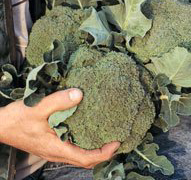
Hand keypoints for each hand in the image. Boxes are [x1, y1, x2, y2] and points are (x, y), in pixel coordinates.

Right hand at [0, 89, 119, 167]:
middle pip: (84, 159)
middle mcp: (56, 152)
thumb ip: (58, 101)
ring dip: (93, 148)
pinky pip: (71, 147)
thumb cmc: (16, 120)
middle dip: (102, 153)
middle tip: (115, 139)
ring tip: (106, 135)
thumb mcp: (37, 108)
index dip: (103, 153)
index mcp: (56, 148)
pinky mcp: (50, 143)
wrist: (0, 125)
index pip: (85, 158)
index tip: (116, 142)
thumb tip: (80, 94)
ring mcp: (53, 149)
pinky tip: (87, 130)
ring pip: (78, 154)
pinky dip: (83, 142)